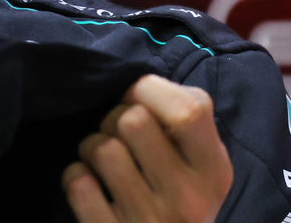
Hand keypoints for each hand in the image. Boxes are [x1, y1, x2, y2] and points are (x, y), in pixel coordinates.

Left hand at [62, 75, 232, 222]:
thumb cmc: (177, 197)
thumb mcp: (199, 164)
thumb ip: (183, 121)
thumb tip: (138, 82)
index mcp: (215, 171)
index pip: (188, 108)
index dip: (148, 91)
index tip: (135, 98)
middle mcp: (190, 198)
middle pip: (133, 120)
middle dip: (113, 119)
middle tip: (118, 137)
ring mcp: (151, 220)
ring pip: (102, 148)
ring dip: (92, 147)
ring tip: (103, 163)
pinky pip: (79, 183)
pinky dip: (75, 177)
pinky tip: (92, 187)